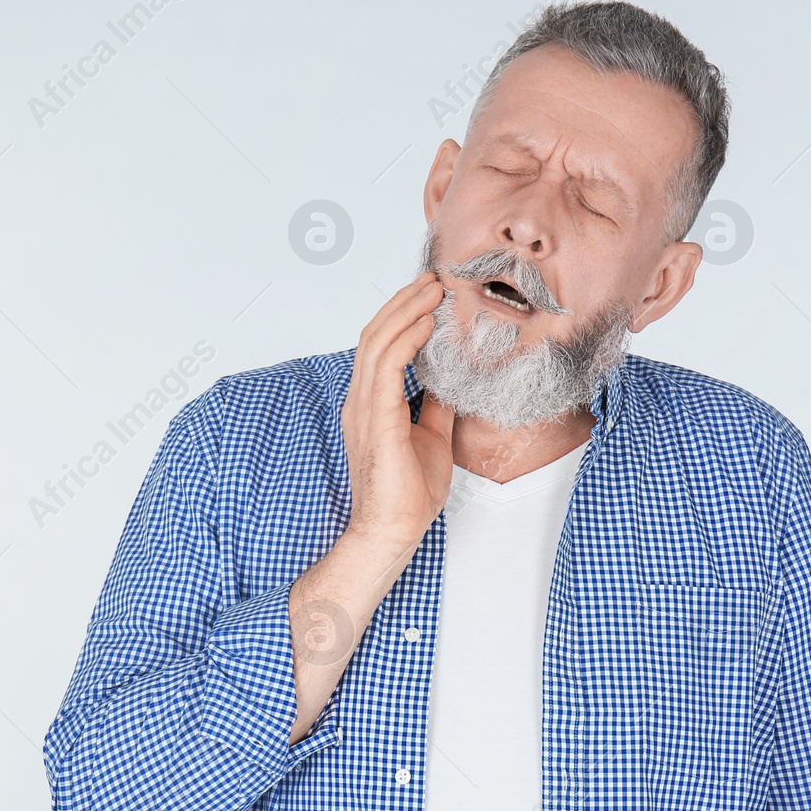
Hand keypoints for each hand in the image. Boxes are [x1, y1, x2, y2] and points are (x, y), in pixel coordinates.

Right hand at [340, 270, 455, 553]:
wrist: (392, 531)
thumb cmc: (407, 495)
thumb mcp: (432, 438)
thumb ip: (434, 407)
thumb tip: (449, 382)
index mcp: (370, 405)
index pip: (380, 347)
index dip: (401, 316)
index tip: (429, 295)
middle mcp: (360, 401)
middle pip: (375, 334)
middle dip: (403, 302)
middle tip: (432, 279)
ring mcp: (364, 408)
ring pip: (377, 341)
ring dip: (406, 310)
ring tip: (433, 289)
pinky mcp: (376, 418)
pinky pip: (387, 366)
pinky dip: (406, 338)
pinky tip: (427, 323)